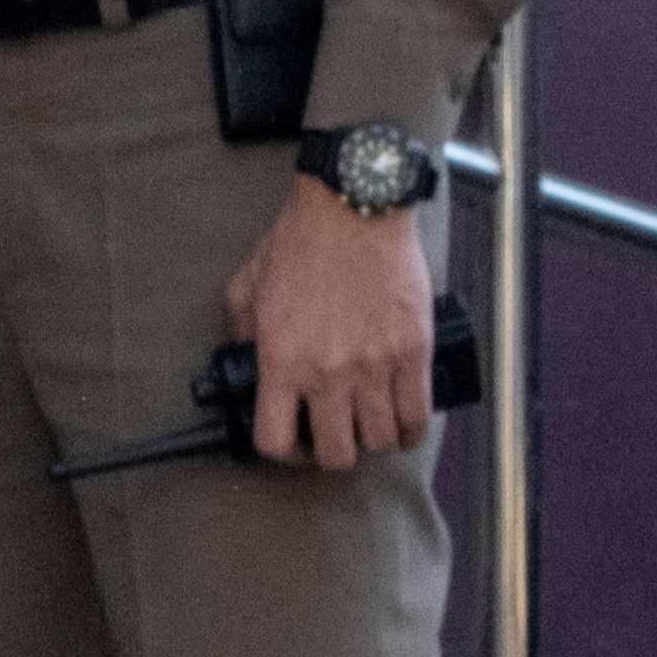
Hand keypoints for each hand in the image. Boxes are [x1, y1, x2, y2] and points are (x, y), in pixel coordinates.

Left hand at [226, 182, 434, 470]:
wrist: (356, 203)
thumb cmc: (304, 237)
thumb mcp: (249, 282)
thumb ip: (239, 329)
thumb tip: (241, 360)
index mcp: (282, 359)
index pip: (277, 440)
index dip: (283, 451)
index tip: (292, 442)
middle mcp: (328, 371)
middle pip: (335, 453)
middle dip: (333, 453)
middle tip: (336, 435)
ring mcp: (375, 365)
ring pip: (379, 441)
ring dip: (373, 441)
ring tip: (370, 427)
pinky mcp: (413, 351)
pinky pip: (417, 415)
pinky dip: (411, 430)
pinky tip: (404, 425)